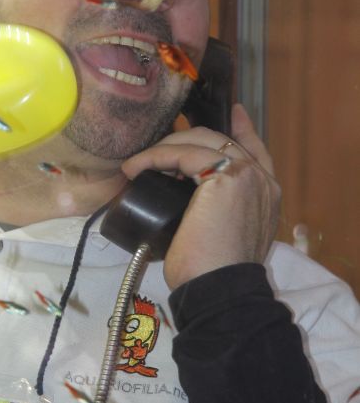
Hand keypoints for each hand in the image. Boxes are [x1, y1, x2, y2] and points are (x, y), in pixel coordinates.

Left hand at [121, 103, 280, 289]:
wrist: (219, 291)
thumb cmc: (210, 274)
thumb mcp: (216, 234)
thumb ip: (214, 210)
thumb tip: (177, 196)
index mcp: (267, 194)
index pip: (255, 149)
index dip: (242, 128)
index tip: (233, 111)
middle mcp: (262, 180)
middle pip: (220, 141)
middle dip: (183, 140)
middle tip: (153, 151)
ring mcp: (247, 175)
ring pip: (200, 141)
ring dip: (163, 149)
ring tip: (137, 165)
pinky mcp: (226, 176)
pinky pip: (183, 153)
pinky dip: (155, 157)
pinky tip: (135, 168)